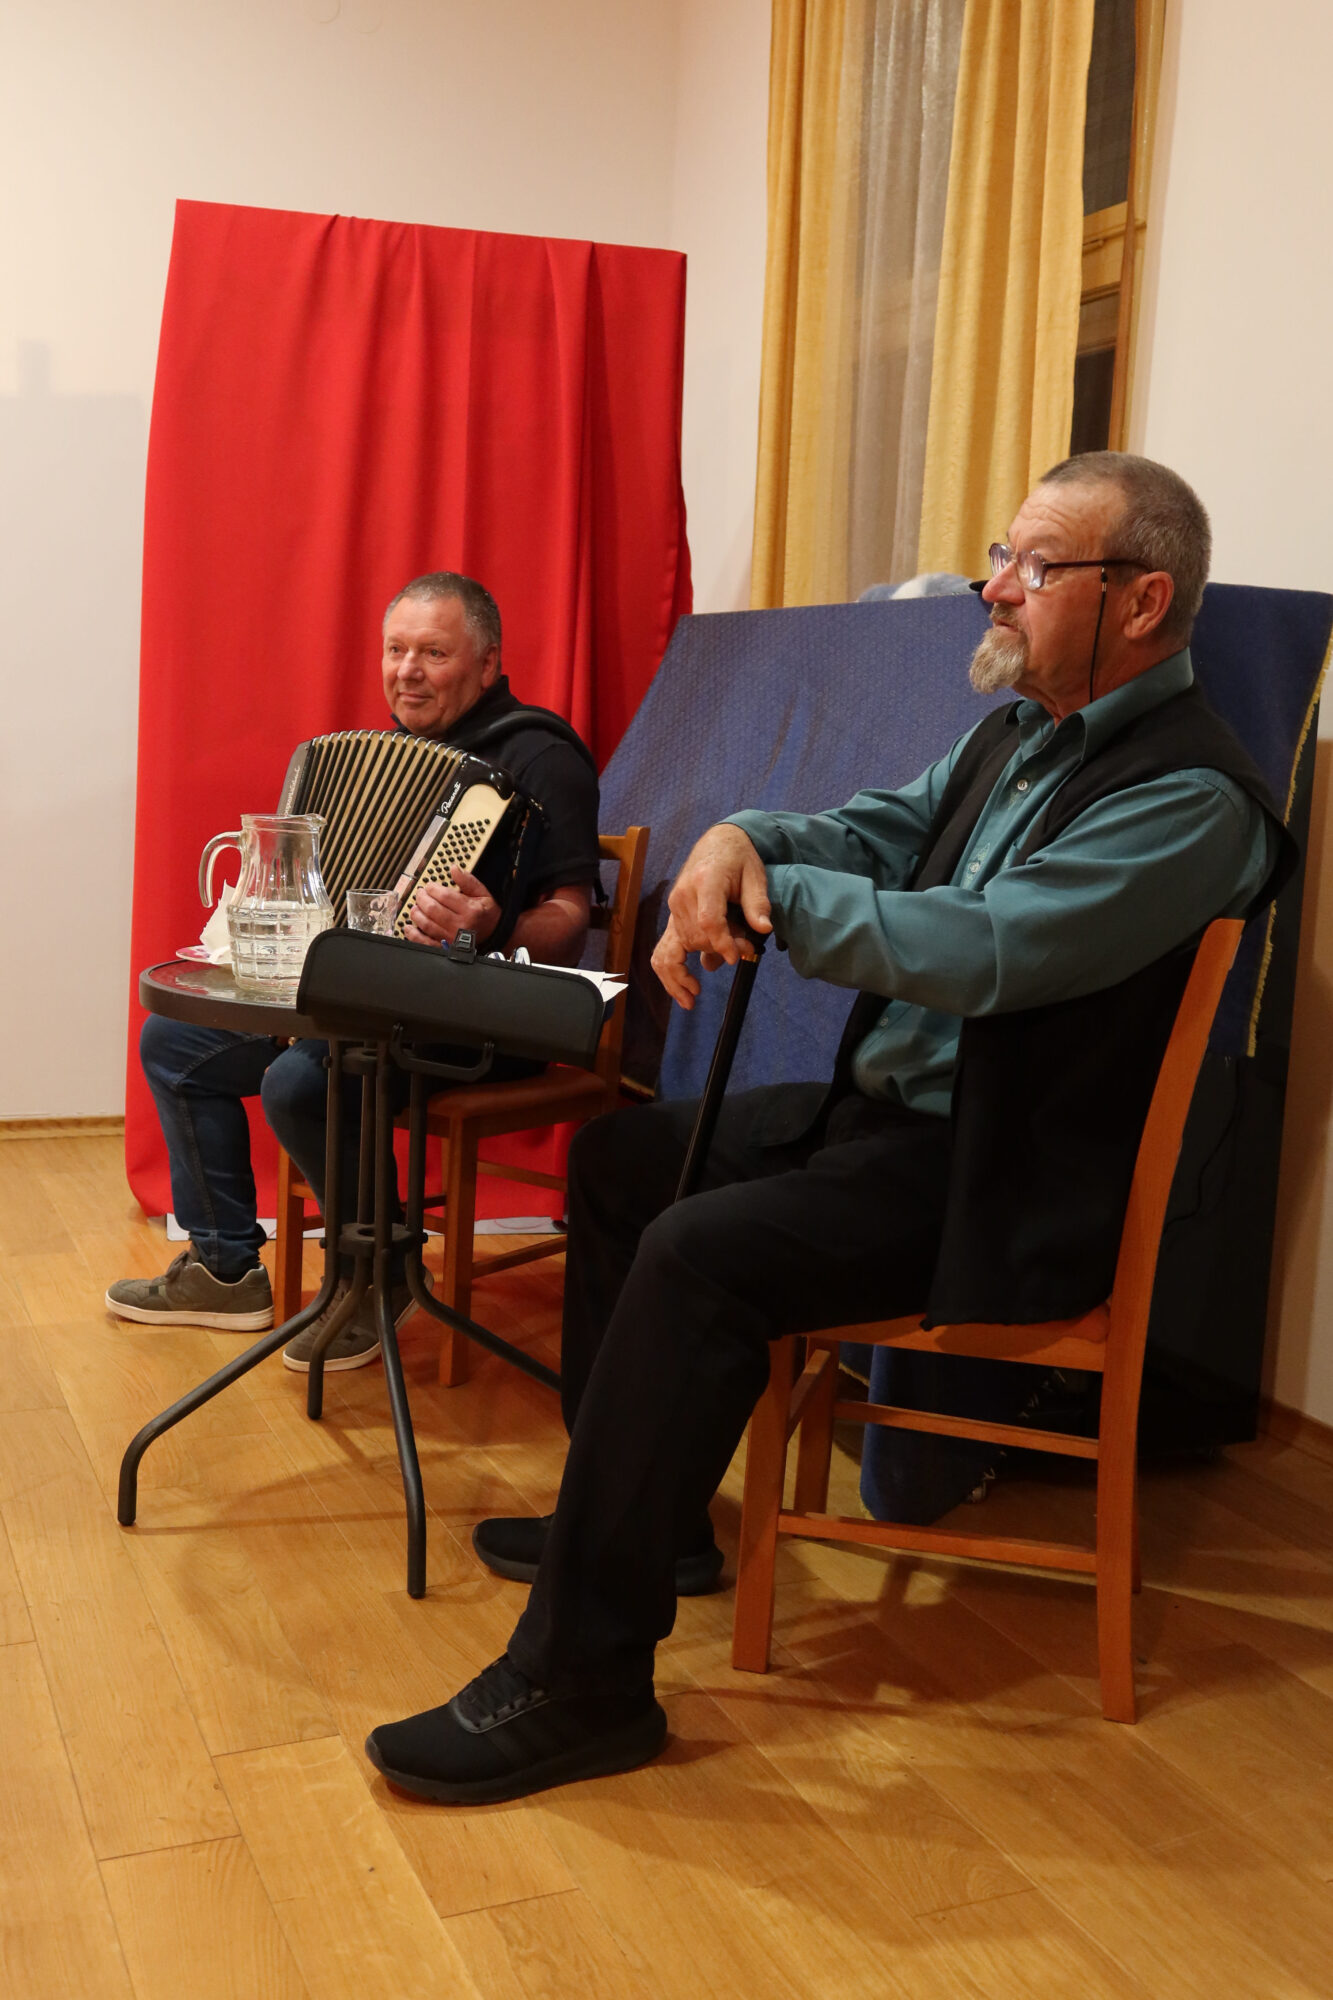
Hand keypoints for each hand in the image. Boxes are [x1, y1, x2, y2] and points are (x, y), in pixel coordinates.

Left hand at [404, 867, 500, 947]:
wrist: (496, 936)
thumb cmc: (488, 915)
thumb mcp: (483, 894)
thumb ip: (468, 881)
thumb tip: (454, 869)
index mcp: (470, 910)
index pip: (444, 896)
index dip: (432, 888)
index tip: (429, 886)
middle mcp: (460, 925)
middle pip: (432, 909)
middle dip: (422, 898)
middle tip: (420, 893)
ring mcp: (452, 938)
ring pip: (426, 924)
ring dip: (417, 914)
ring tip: (415, 907)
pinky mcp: (446, 948)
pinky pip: (425, 942)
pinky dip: (414, 935)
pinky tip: (409, 927)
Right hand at [651, 824, 771, 1008]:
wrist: (716, 845)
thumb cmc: (738, 859)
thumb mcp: (755, 875)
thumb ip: (758, 903)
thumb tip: (763, 929)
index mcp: (705, 881)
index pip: (707, 920)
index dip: (721, 942)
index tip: (735, 957)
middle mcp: (683, 896)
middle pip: (696, 937)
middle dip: (719, 952)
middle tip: (746, 952)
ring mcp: (674, 909)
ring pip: (676, 948)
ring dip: (684, 973)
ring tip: (692, 999)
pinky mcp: (672, 919)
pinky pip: (662, 950)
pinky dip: (668, 972)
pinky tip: (682, 990)